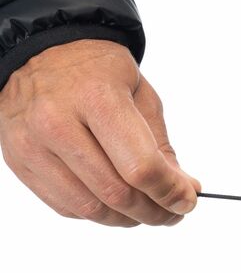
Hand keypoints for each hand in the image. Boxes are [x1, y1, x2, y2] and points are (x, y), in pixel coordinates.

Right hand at [0, 39, 201, 226]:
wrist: (43, 53)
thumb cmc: (99, 72)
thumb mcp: (142, 97)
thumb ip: (162, 148)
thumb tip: (184, 190)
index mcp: (97, 98)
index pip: (140, 167)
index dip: (170, 193)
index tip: (187, 202)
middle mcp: (57, 123)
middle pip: (116, 193)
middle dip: (154, 213)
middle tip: (172, 213)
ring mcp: (32, 145)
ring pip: (91, 208)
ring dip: (128, 219)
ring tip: (147, 212)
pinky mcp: (20, 162)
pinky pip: (67, 207)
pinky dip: (100, 213)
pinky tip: (116, 204)